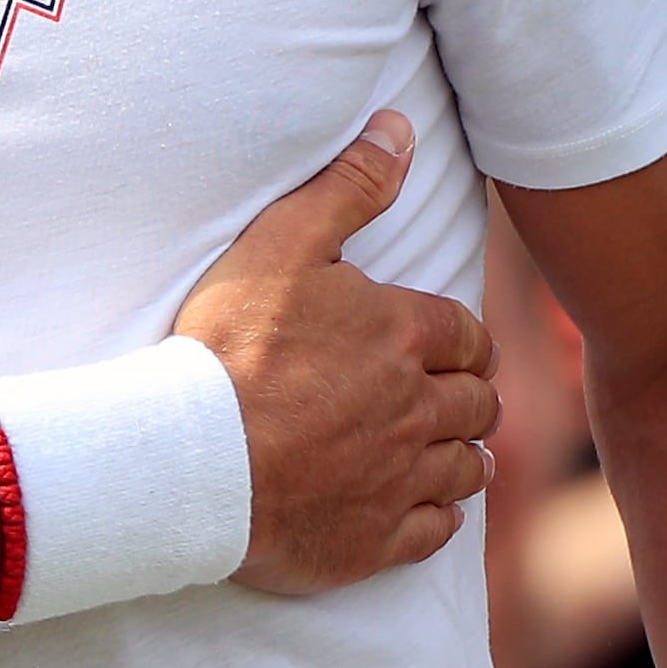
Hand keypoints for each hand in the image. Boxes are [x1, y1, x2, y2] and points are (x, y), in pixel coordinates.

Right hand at [177, 110, 496, 597]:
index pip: (466, 336)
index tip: (445, 347)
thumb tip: (400, 129)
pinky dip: (436, 518)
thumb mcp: (280, 245)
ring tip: (440, 452)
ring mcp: (401, 477)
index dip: (459, 341)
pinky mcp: (377, 538)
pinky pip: (436, 531)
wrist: (190, 458)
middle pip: (476, 404)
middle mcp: (418, 408)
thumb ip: (347, 187)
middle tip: (444, 397)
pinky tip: (419, 510)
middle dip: (467, 397)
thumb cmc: (229, 347)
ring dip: (460, 456)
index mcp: (404, 335)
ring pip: (467, 468)